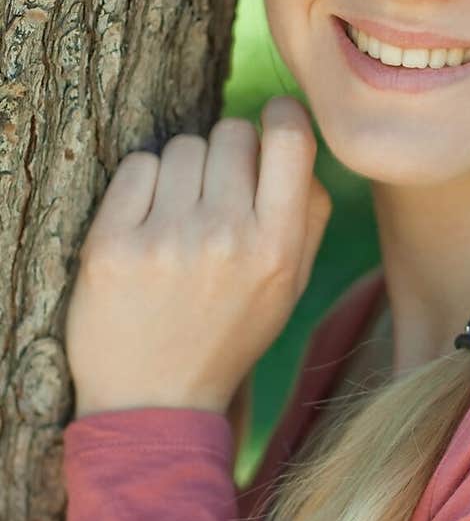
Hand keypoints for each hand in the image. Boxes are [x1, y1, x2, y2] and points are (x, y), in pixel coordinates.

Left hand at [63, 96, 331, 418]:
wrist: (153, 401)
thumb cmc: (227, 333)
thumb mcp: (289, 286)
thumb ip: (307, 215)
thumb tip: (294, 140)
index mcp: (277, 248)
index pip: (288, 136)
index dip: (279, 119)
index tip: (269, 126)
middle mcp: (226, 238)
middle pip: (232, 133)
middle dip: (226, 154)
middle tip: (216, 195)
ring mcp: (166, 239)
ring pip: (182, 146)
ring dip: (182, 172)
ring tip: (179, 218)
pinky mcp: (112, 243)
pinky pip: (137, 165)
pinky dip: (142, 185)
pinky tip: (146, 224)